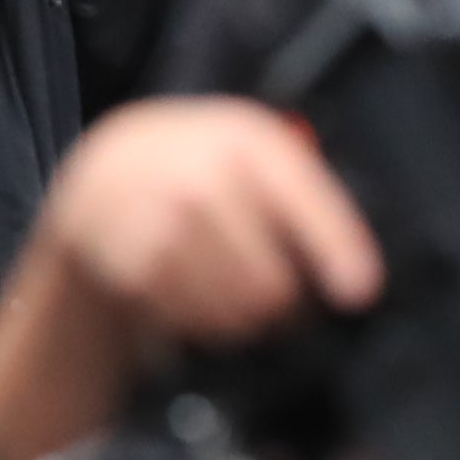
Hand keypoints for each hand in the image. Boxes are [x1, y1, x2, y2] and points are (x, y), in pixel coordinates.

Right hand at [30, 96, 383, 348]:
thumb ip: (299, 195)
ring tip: (237, 299)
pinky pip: (184, 318)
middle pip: (268, 278)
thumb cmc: (196, 173)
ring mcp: (150, 216)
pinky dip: (199, 322)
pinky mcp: (118, 260)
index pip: (301, 195)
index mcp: (242, 137)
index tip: (360, 291)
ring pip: (228, 307)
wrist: (100, 180)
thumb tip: (354, 269)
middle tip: (281, 303)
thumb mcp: (247, 156)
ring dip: (244, 319)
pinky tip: (194, 298)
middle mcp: (194, 170)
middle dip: (284, 304)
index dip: (336, 247)